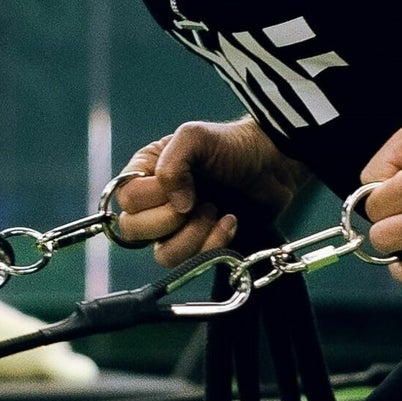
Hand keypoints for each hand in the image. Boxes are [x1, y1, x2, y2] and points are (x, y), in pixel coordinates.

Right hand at [110, 121, 291, 266]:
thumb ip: (171, 163)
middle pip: (134, 231)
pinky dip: (214, 243)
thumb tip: (175, 204)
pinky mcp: (200, 246)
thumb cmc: (234, 145)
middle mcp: (156, 203)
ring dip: (194, 234)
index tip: (184, 184)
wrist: (274, 165)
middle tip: (197, 201)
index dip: (153, 197)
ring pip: (163, 255)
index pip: (127, 200)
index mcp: (147, 173)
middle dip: (170, 220)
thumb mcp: (196, 136)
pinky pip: (192, 263)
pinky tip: (230, 221)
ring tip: (215, 211)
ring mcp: (177, 228)